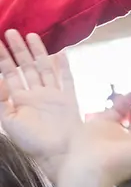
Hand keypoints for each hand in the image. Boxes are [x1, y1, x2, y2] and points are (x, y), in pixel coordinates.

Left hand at [0, 31, 83, 179]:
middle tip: (11, 32)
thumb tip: (0, 79)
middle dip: (18, 50)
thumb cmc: (33, 142)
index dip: (3, 58)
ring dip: (37, 52)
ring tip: (31, 35)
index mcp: (20, 100)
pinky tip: (60, 53)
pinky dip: (63, 66)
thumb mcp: (9, 121)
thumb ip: (2, 100)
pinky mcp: (69, 99)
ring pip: (44, 69)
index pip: (8, 74)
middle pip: (25, 67)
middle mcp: (36, 95)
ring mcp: (53, 96)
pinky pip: (66, 79)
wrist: (58, 154)